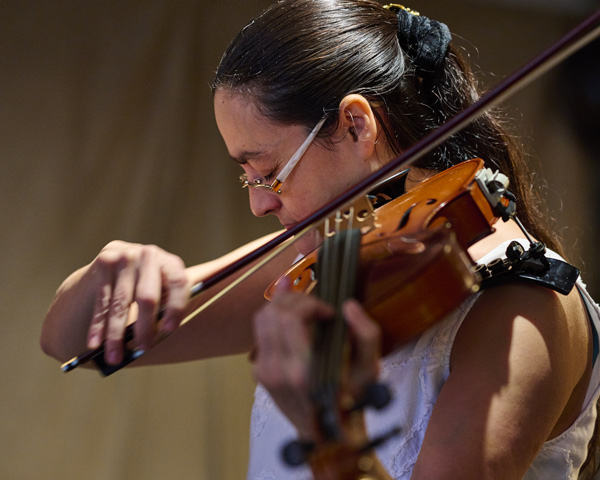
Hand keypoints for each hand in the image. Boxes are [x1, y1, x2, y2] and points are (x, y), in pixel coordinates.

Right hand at [86, 240, 189, 364]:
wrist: (119, 260)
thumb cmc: (150, 285)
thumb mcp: (163, 288)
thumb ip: (166, 306)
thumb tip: (158, 337)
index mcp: (170, 262)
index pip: (178, 284)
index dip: (176, 307)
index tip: (169, 329)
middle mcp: (148, 255)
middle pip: (147, 297)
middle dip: (144, 327)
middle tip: (143, 348)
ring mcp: (124, 256)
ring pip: (120, 304)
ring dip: (116, 335)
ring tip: (115, 358)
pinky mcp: (104, 262)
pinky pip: (101, 302)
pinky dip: (98, 327)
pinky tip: (95, 344)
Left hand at [251, 278, 380, 440]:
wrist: (327, 436)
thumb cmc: (351, 401)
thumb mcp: (370, 370)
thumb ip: (366, 334)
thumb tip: (348, 306)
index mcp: (303, 371)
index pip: (290, 318)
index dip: (309, 303)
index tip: (328, 312)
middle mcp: (278, 370)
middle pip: (273, 313)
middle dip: (296, 299)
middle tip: (315, 305)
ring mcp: (264, 372)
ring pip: (262, 319)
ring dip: (283, 305)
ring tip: (303, 305)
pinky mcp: (259, 372)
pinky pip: (260, 333)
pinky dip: (275, 319)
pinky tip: (292, 317)